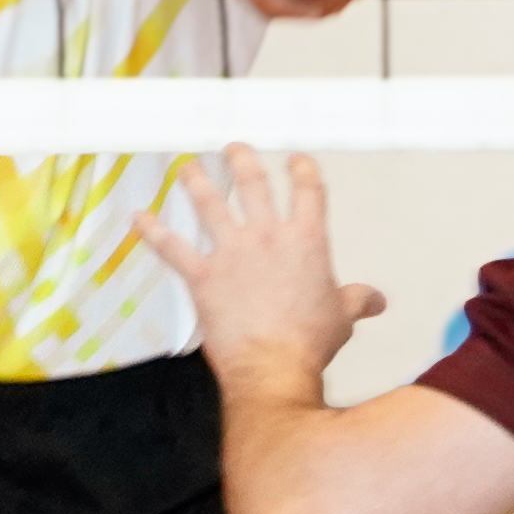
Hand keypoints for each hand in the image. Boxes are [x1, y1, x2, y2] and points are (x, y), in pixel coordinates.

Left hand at [135, 143, 387, 389]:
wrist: (273, 365)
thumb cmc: (309, 341)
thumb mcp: (343, 316)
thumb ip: (358, 299)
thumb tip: (376, 300)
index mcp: (307, 241)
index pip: (308, 191)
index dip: (302, 170)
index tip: (296, 160)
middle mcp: (268, 237)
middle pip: (253, 184)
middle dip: (241, 160)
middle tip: (233, 147)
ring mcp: (232, 254)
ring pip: (209, 205)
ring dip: (197, 182)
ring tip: (189, 167)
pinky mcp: (202, 277)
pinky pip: (171, 247)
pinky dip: (151, 231)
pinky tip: (138, 218)